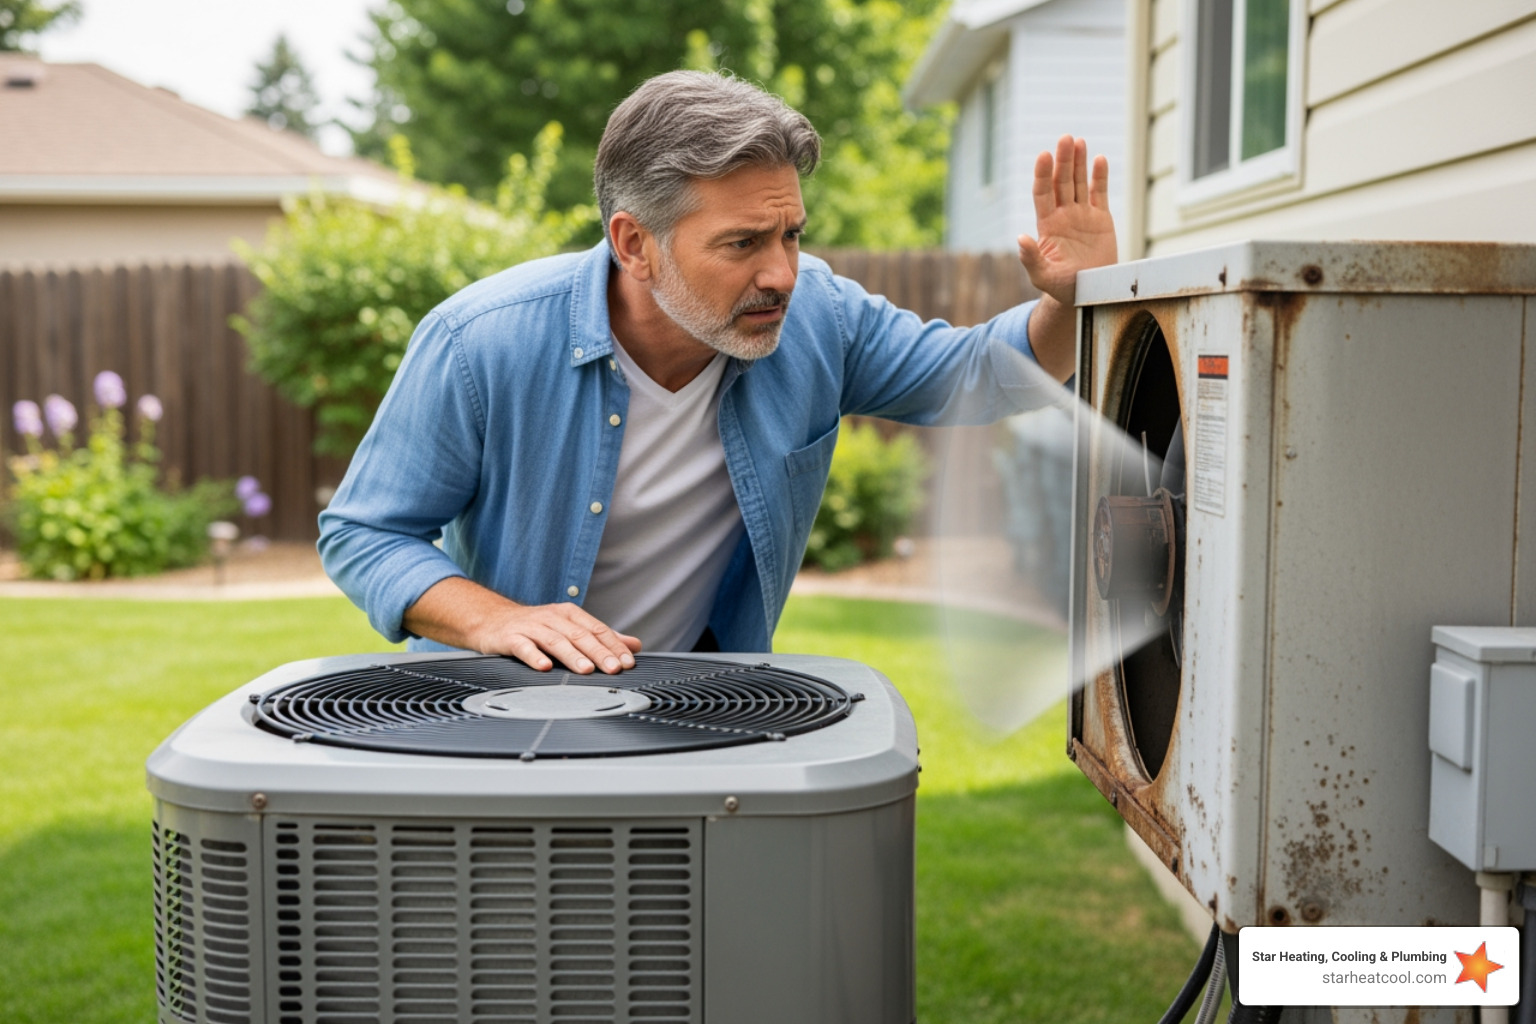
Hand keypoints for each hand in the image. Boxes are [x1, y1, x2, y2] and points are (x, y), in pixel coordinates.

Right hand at [403, 577, 641, 673]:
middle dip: (599, 653)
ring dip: (572, 655)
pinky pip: (524, 647)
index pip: (597, 629)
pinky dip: (534, 656)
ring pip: (556, 641)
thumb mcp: (570, 628)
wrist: (492, 620)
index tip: (627, 662)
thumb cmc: (535, 628)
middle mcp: (553, 618)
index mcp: (570, 615)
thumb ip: (601, 637)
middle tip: (613, 669)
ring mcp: (531, 627)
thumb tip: (634, 645)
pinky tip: (544, 667)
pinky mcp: (511, 638)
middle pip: (580, 635)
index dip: (613, 646)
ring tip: (586, 670)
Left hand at [1017, 135, 1117, 307]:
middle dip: (1062, 161)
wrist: (1087, 293)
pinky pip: (1100, 193)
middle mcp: (1063, 215)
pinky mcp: (1101, 219)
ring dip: (1078, 163)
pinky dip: (1100, 177)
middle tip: (1064, 139)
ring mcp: (1082, 215)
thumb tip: (1021, 239)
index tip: (1044, 156)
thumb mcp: (1043, 277)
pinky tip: (1099, 159)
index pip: (1042, 194)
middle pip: (1061, 182)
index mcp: (1047, 225)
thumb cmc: (1061, 287)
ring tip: (1078, 141)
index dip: (1043, 175)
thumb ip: (1031, 259)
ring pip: (1079, 183)